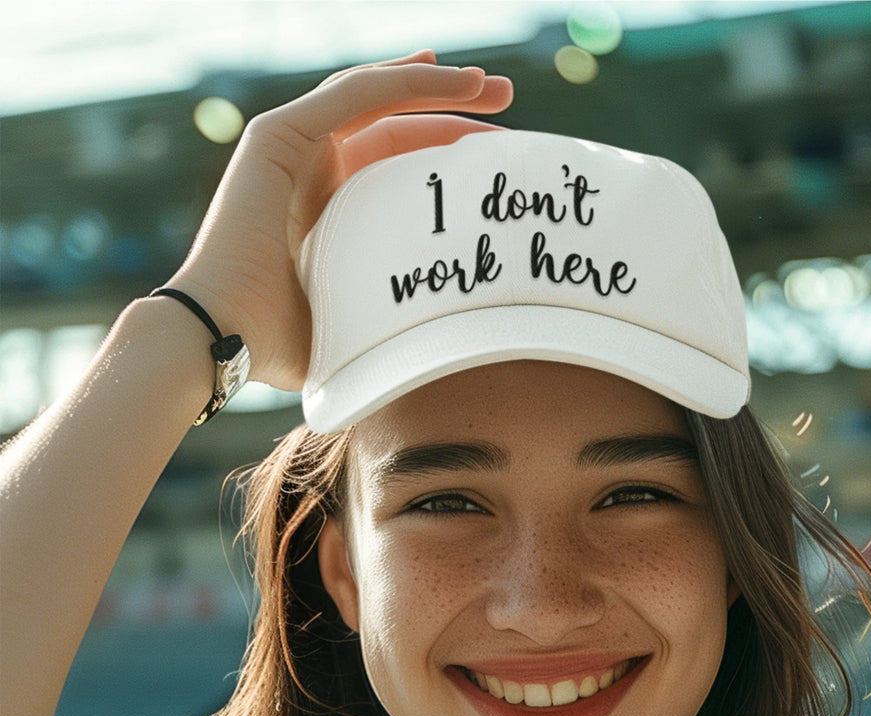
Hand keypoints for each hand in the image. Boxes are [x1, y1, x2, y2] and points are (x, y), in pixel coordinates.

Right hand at [164, 51, 512, 390]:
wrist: (224, 338)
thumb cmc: (282, 346)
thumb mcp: (358, 321)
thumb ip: (390, 314)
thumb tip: (443, 344)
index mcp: (327, 210)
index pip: (394, 163)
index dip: (444, 153)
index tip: (494, 157)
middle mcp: (309, 172)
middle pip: (393, 125)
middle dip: (451, 110)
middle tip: (507, 102)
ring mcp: (291, 149)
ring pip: (375, 98)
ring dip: (435, 84)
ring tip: (489, 82)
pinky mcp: (278, 136)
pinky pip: (353, 95)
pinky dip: (401, 80)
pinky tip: (446, 75)